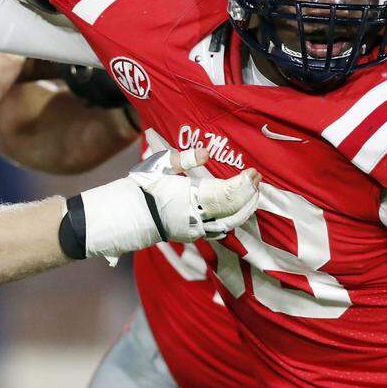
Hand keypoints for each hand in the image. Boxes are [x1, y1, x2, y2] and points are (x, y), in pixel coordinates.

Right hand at [76, 149, 259, 260]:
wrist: (128, 215)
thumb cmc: (143, 186)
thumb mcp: (159, 165)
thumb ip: (184, 158)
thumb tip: (206, 151)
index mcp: (192, 197)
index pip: (227, 192)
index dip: (243, 184)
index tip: (254, 173)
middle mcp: (197, 217)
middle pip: (233, 209)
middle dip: (249, 195)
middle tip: (258, 181)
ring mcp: (195, 229)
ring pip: (229, 223)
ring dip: (244, 210)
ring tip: (253, 196)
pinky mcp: (192, 236)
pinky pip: (218, 230)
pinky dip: (231, 221)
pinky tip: (237, 213)